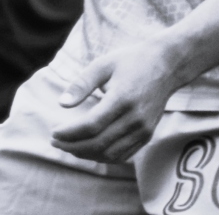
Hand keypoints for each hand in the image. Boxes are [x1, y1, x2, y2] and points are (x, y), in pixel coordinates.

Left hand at [52, 37, 185, 162]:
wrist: (165, 66)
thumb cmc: (130, 62)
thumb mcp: (102, 65)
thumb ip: (81, 85)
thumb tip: (61, 103)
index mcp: (122, 99)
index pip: (92, 125)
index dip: (70, 133)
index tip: (53, 132)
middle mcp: (136, 119)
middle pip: (100, 143)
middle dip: (73, 146)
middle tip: (54, 142)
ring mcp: (144, 129)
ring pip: (112, 152)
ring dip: (86, 154)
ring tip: (67, 147)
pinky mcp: (147, 135)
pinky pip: (124, 154)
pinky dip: (104, 156)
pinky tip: (88, 150)